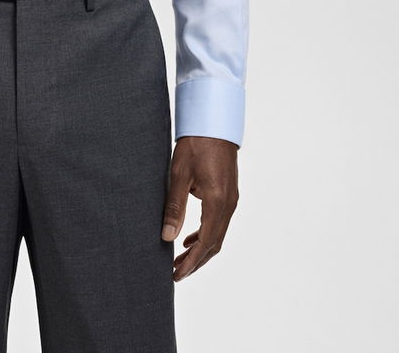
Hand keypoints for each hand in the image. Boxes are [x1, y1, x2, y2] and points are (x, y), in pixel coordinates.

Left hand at [160, 134, 238, 280]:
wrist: (213, 123)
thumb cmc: (195, 144)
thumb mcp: (179, 175)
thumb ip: (175, 207)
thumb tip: (167, 237)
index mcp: (217, 202)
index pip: (206, 243)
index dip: (191, 262)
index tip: (176, 274)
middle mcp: (228, 204)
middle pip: (214, 244)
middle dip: (196, 261)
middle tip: (176, 273)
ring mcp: (231, 199)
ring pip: (217, 234)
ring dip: (201, 249)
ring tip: (180, 259)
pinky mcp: (228, 193)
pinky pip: (219, 222)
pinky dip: (206, 234)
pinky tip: (190, 237)